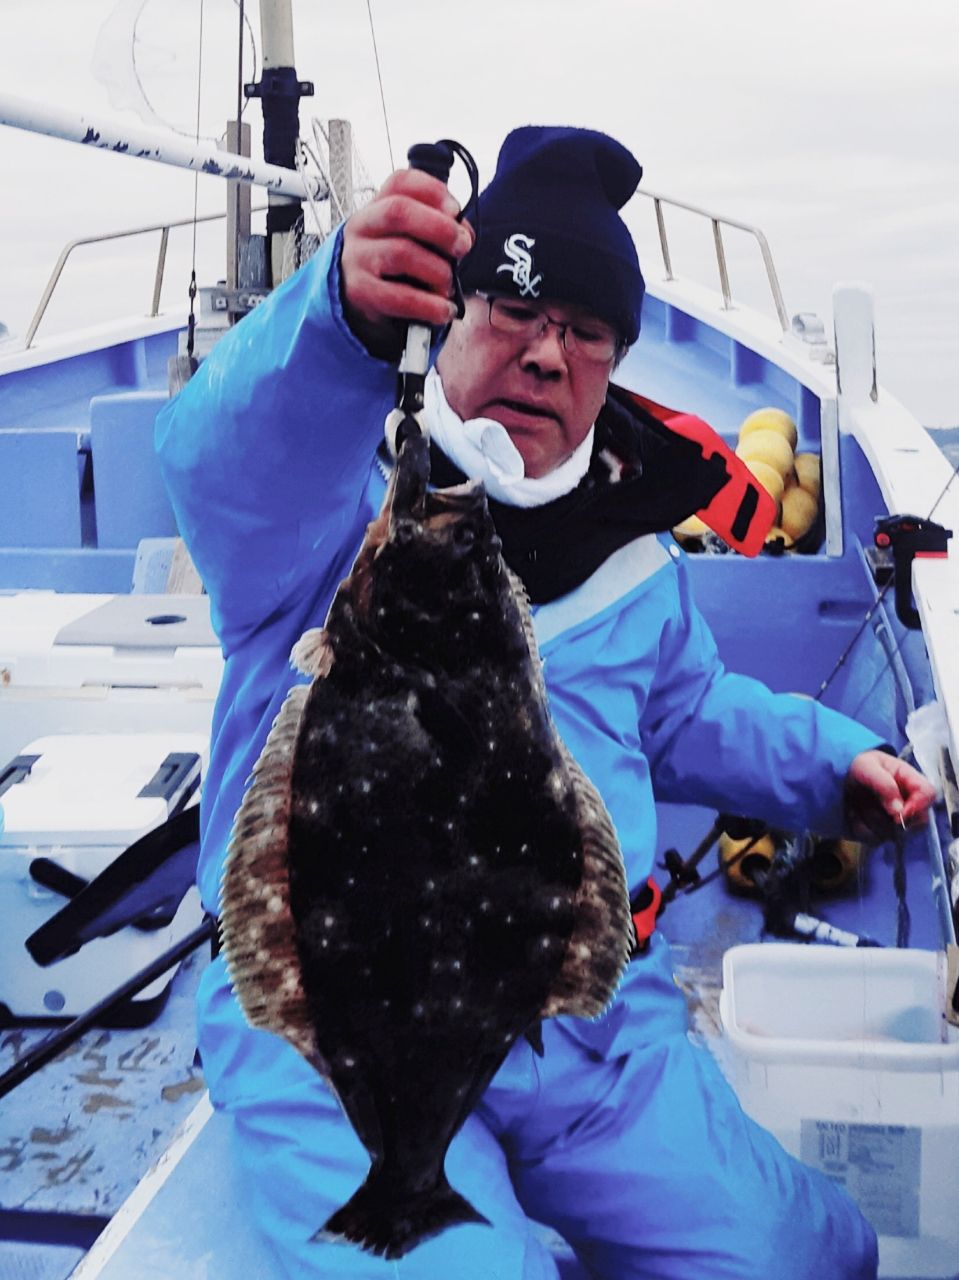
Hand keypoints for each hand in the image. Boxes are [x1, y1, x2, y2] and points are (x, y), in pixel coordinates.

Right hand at [340, 169, 473, 357]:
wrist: (354, 297)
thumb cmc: (390, 264)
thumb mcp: (408, 238)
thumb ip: (437, 229)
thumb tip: (464, 236)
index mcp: (377, 205)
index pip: (401, 182)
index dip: (433, 191)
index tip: (456, 210)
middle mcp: (362, 227)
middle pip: (399, 211)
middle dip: (440, 228)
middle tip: (462, 246)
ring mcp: (357, 258)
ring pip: (401, 253)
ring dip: (437, 270)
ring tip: (448, 284)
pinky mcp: (361, 291)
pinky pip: (400, 297)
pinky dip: (430, 305)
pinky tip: (444, 310)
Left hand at [843, 749, 936, 841]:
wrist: (835, 777)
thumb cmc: (855, 766)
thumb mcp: (866, 766)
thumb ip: (884, 785)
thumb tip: (899, 811)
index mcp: (908, 780)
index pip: (928, 794)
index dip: (918, 806)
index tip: (899, 814)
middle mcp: (906, 802)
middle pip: (919, 822)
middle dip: (893, 820)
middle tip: (869, 806)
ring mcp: (894, 819)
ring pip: (894, 833)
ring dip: (871, 820)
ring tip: (857, 804)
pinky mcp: (879, 831)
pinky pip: (875, 839)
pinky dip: (861, 828)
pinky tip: (852, 814)